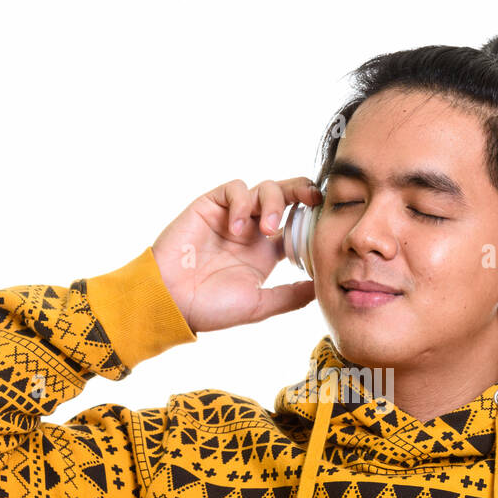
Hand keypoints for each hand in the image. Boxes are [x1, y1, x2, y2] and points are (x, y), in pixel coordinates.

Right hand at [150, 177, 322, 332]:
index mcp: (266, 252)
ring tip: (266, 229)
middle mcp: (252, 230)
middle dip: (303, 191)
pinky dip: (241, 202)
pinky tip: (236, 227)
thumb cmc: (210, 308)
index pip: (297, 224)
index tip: (327, 220)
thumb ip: (290, 296)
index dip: (313, 218)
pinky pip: (235, 188)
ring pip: (264, 188)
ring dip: (272, 203)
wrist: (170, 301)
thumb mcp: (258, 305)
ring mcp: (232, 216)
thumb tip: (322, 287)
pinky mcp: (211, 205)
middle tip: (314, 199)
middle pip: (286, 197)